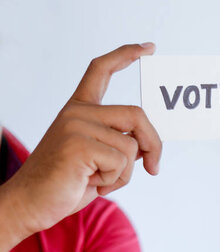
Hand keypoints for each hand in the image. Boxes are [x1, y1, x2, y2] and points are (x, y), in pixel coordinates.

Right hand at [0, 43, 161, 250]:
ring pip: (132, 145)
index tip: (149, 48)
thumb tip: (149, 144)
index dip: (126, 55)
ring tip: (100, 180)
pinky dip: (115, 181)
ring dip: (126, 172)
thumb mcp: (100, 159)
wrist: (33, 204)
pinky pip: (122, 162)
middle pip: (137, 114)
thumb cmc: (68, 183)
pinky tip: (90, 183)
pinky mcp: (78, 144)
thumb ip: (120, 143)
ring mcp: (76, 125)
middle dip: (154, 144)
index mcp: (79, 109)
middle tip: (154, 168)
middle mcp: (77, 112)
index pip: (102, 70)